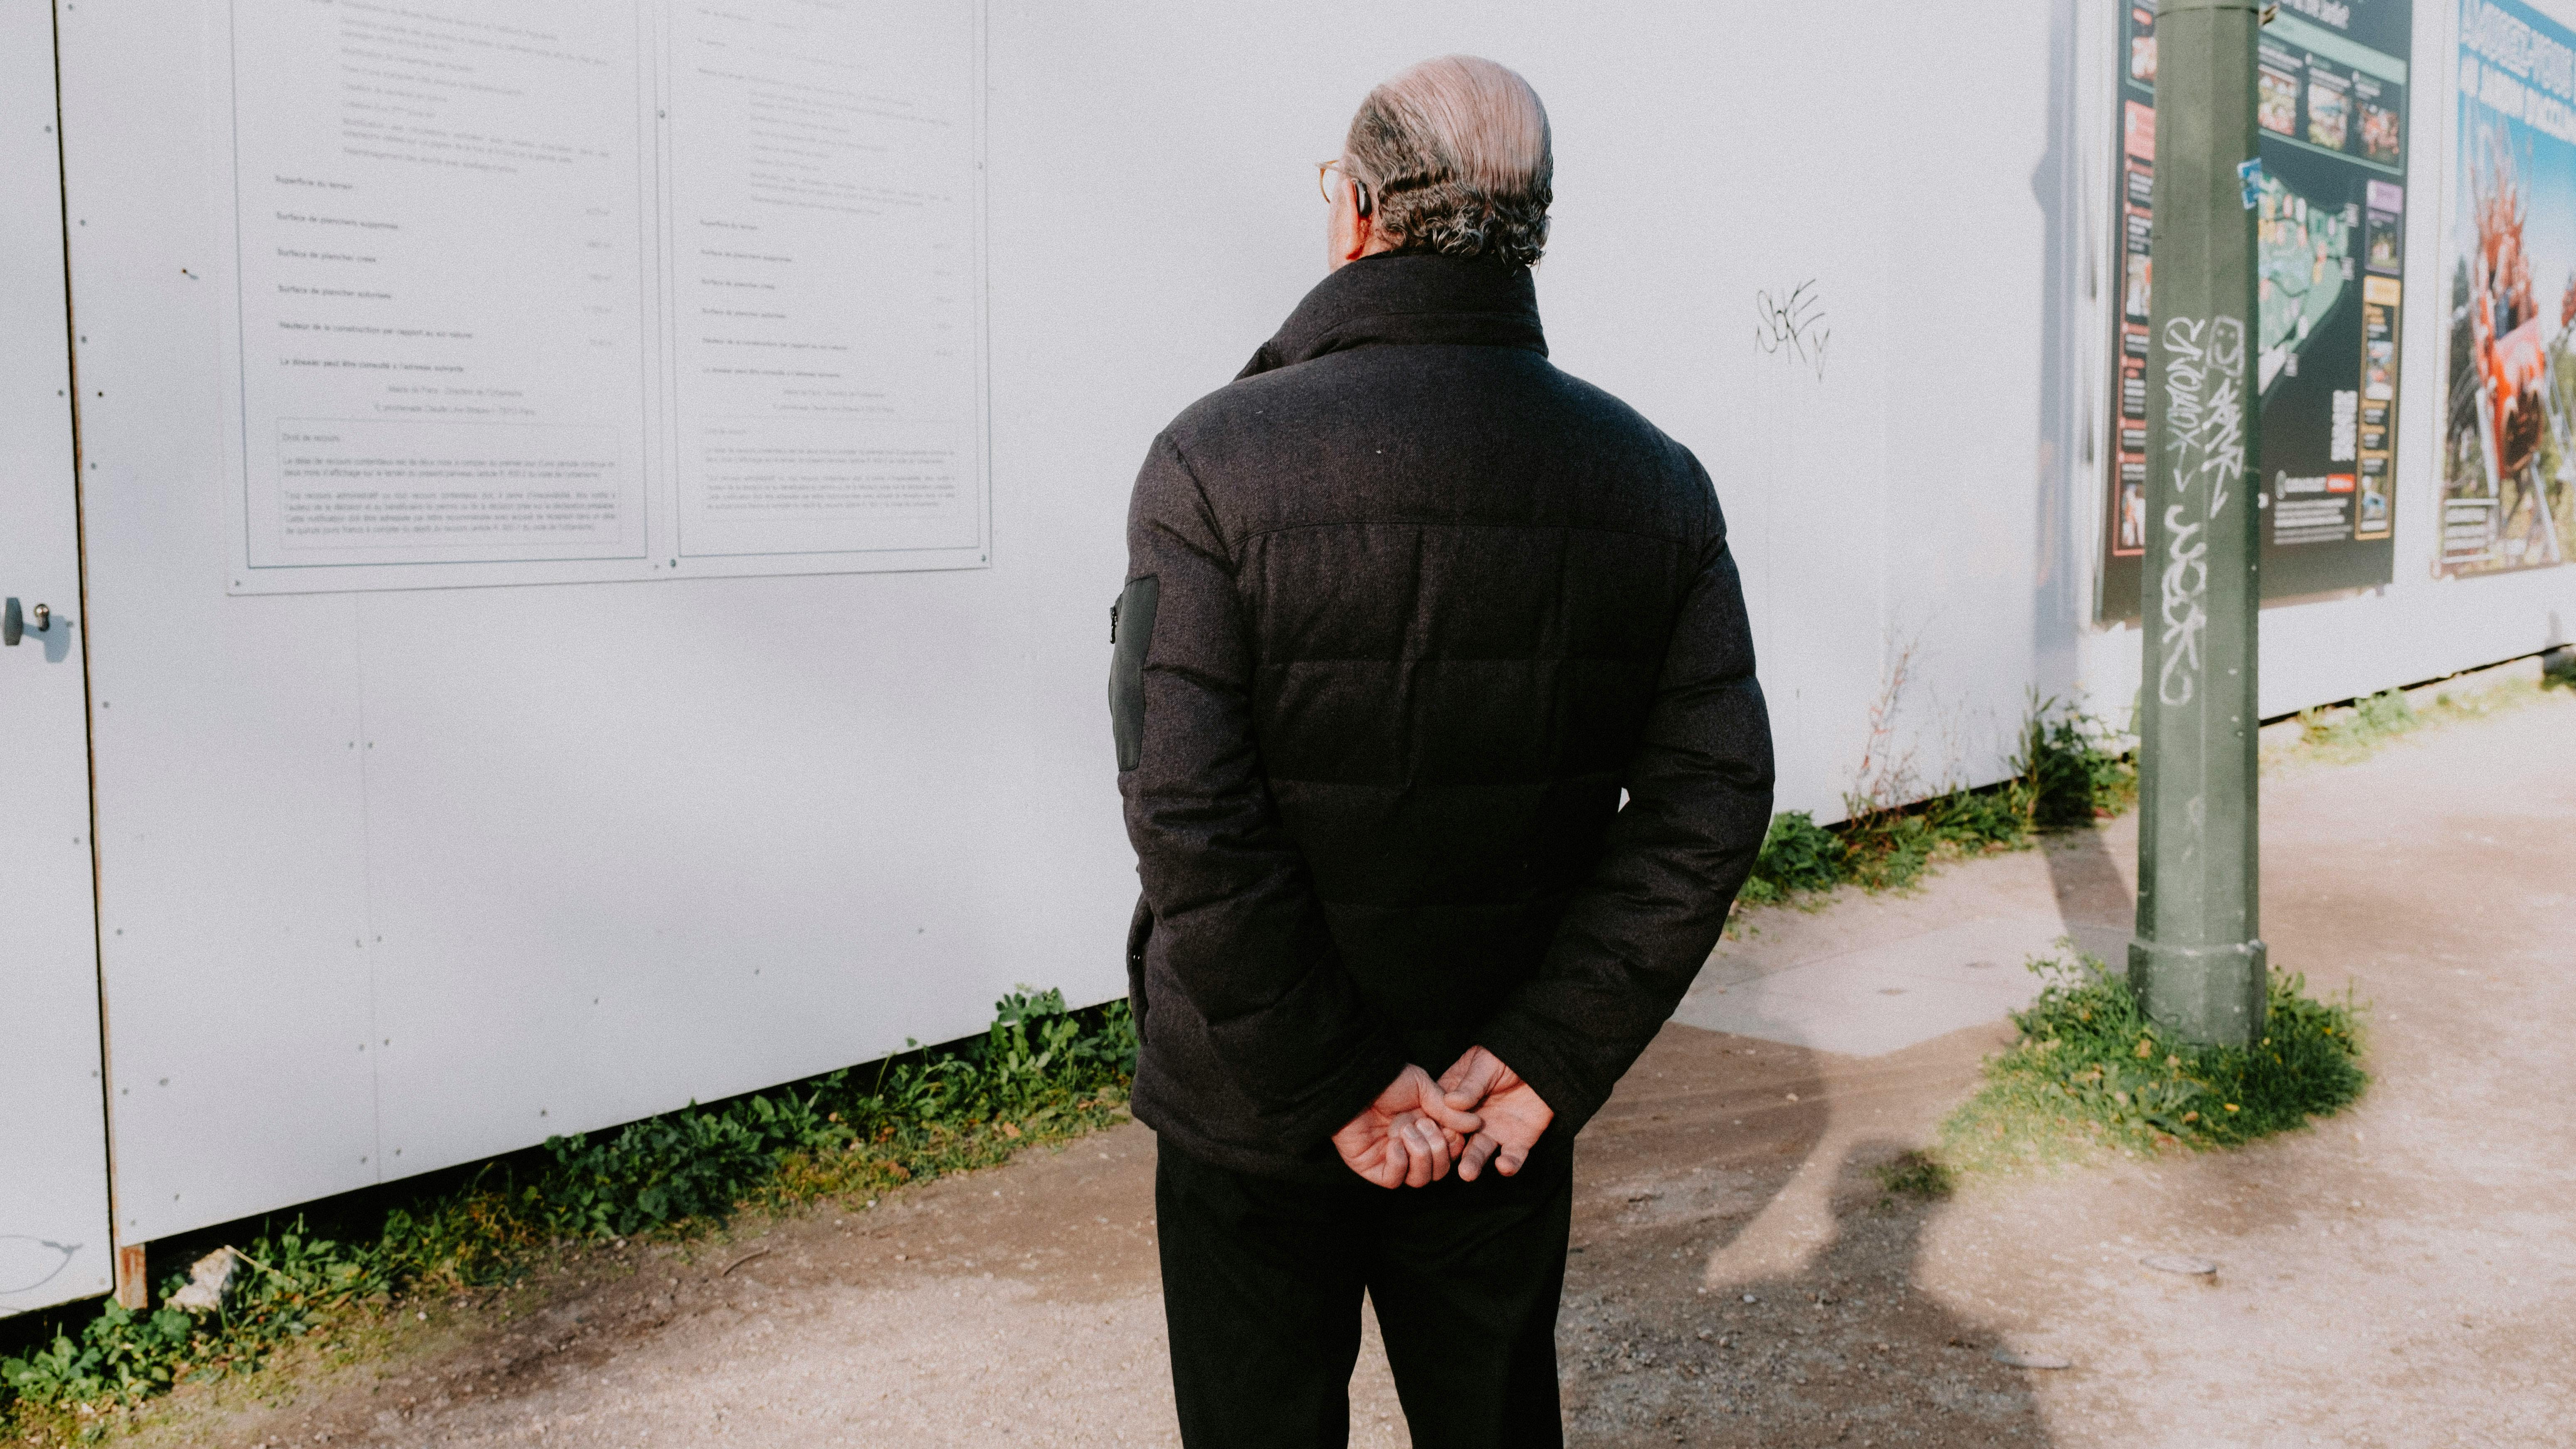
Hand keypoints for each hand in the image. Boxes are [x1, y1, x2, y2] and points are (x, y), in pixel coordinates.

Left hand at [1332, 1064, 1483, 1188]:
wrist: (1358, 1081)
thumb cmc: (1388, 1080)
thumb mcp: (1424, 1088)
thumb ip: (1448, 1110)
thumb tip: (1476, 1125)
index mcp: (1426, 1130)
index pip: (1451, 1153)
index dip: (1455, 1145)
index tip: (1451, 1128)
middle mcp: (1411, 1147)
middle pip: (1439, 1171)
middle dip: (1437, 1149)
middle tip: (1423, 1124)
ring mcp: (1392, 1159)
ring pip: (1420, 1179)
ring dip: (1419, 1154)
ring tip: (1405, 1130)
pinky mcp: (1372, 1167)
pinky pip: (1394, 1180)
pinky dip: (1399, 1164)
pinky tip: (1394, 1144)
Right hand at [1438, 1046, 1553, 1180]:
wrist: (1543, 1061)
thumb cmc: (1508, 1056)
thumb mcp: (1485, 1065)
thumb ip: (1470, 1085)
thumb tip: (1450, 1102)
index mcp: (1458, 1098)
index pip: (1440, 1115)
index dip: (1433, 1126)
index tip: (1425, 1135)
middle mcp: (1472, 1119)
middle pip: (1455, 1138)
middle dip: (1449, 1150)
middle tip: (1444, 1158)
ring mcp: (1494, 1131)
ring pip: (1479, 1152)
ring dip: (1472, 1163)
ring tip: (1467, 1173)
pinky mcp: (1519, 1140)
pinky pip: (1513, 1157)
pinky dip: (1508, 1165)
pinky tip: (1503, 1165)